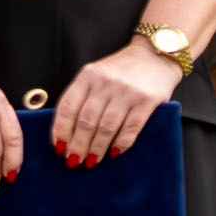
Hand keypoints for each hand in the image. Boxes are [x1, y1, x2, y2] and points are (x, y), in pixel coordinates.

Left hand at [50, 37, 191, 165]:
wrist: (155, 54)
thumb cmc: (123, 69)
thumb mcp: (97, 74)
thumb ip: (83, 95)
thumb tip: (69, 131)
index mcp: (88, 75)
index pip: (68, 107)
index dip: (61, 130)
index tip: (59, 147)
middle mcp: (106, 82)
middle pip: (86, 121)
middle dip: (78, 145)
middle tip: (74, 160)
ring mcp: (127, 92)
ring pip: (106, 127)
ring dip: (97, 148)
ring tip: (92, 161)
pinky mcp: (146, 101)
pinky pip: (130, 128)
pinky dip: (121, 143)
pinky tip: (114, 152)